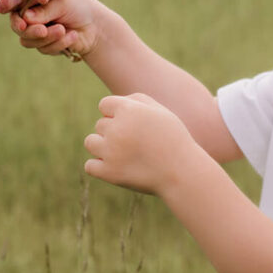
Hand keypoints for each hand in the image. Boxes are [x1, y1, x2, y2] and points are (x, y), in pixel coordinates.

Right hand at [10, 0, 102, 59]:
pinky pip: (43, 49)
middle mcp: (28, 14)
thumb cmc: (78, 7)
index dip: (14, 15)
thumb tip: (25, 18)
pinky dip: (58, 44)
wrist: (95, 26)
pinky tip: (72, 36)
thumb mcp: (62, 3)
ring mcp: (34, 30)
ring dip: (47, 37)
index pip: (13, 4)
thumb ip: (44, 11)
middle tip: (43, 30)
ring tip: (63, 30)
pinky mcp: (42, 45)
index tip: (22, 23)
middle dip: (30, 31)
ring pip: (27, 40)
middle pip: (17, 26)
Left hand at [84, 94, 204, 194]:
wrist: (182, 172)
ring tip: (123, 154)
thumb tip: (109, 105)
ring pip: (91, 142)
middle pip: (100, 125)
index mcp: (129, 110)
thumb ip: (135, 100)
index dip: (116, 114)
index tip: (131, 125)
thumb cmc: (172, 139)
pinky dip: (100, 167)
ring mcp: (111, 152)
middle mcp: (117, 129)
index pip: (104, 105)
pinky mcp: (109, 173)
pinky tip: (116, 167)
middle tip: (135, 143)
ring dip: (103, 147)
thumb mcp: (160, 112)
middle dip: (114, 132)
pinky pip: (89, 165)